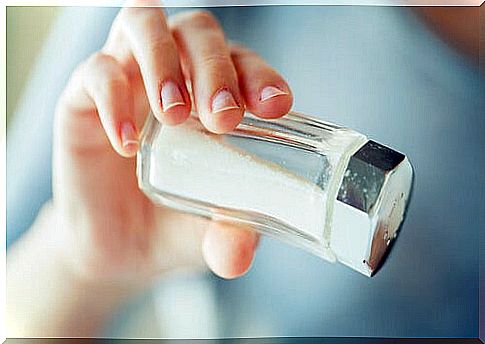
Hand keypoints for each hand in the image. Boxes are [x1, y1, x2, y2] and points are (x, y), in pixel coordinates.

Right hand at [51, 2, 292, 285]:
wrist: (118, 246)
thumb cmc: (175, 225)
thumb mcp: (209, 234)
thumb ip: (229, 237)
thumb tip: (240, 253)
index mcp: (217, 95)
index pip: (244, 62)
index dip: (260, 75)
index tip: (275, 106)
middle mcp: (176, 75)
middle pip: (198, 32)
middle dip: (214, 67)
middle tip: (224, 118)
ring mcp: (129, 79)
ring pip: (145, 24)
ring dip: (164, 62)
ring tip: (173, 115)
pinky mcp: (83, 98)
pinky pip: (95, 72)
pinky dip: (113, 99)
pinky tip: (128, 144)